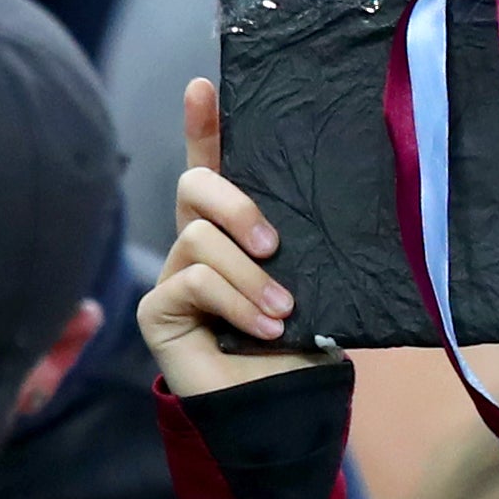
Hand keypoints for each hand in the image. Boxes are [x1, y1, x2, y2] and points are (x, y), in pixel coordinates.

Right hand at [136, 80, 313, 399]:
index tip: (204, 85)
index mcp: (238, 230)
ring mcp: (175, 275)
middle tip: (273, 244)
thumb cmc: (301, 348)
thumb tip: (340, 208)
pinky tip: (263, 329)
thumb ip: (309, 246)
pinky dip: (233, 302)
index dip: (206, 125)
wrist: (280, 412)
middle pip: (196, 186)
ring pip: (198, 239)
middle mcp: (199, 243)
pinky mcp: (158, 310)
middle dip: (234, 204)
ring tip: (282, 312)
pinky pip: (192, 282)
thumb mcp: (316, 284)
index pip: (216, 165)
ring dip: (248, 277)